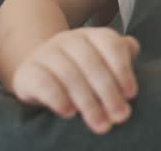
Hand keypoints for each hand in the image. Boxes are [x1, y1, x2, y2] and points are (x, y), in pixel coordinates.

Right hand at [11, 27, 140, 134]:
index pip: (111, 45)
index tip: (131, 95)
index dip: (123, 70)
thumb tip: (133, 47)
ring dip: (88, 102)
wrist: (40, 73)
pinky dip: (58, 98)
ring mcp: (46, 53)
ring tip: (100, 124)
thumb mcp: (103, 61)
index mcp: (92, 35)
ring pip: (69, 74)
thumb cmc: (82, 70)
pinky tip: (69, 113)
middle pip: (92, 63)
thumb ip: (121, 54)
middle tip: (120, 117)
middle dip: (109, 92)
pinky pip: (43, 82)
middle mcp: (69, 39)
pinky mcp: (27, 71)